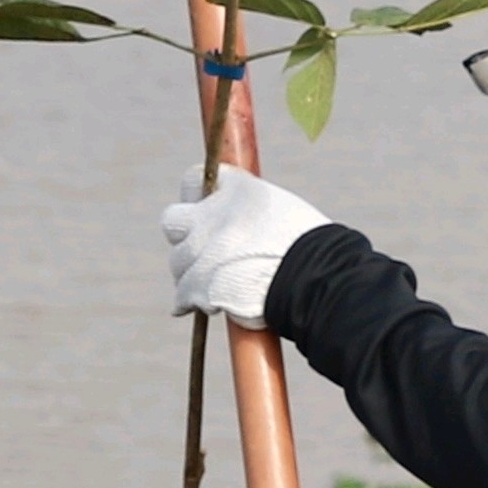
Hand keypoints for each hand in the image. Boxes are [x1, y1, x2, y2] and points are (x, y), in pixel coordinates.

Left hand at [159, 165, 327, 327]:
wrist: (315, 277)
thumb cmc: (314, 247)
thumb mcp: (285, 210)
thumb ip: (254, 211)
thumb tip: (249, 224)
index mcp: (236, 190)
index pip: (193, 180)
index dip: (196, 198)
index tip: (204, 211)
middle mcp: (213, 215)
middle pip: (172, 220)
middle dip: (184, 235)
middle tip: (203, 250)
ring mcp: (204, 250)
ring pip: (178, 261)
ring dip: (191, 273)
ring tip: (214, 284)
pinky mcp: (200, 284)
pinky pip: (182, 296)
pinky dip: (189, 303)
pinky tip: (205, 307)